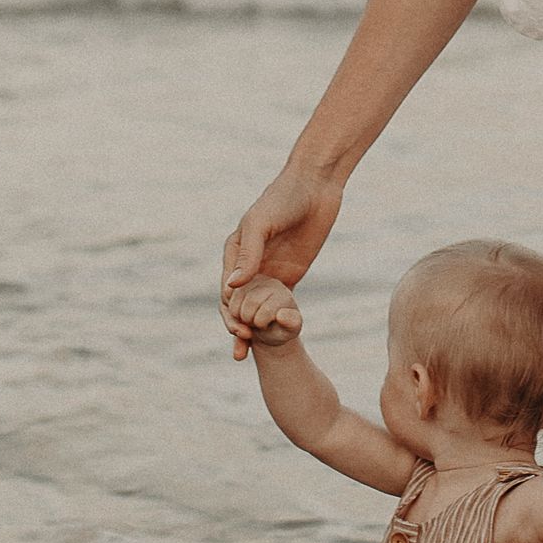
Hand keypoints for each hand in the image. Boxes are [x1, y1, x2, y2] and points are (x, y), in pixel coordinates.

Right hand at [221, 160, 343, 359]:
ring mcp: (269, 271)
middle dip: (236, 327)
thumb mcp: (262, 223)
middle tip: (241, 349)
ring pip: (255, 307)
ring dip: (251, 331)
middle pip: (238, 304)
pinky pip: (278, 302)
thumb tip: (231, 287)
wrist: (315, 187)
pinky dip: (274, 321)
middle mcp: (249, 265)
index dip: (230, 311)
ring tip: (248, 355)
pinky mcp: (289, 275)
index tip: (237, 329)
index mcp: (235, 252)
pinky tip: (278, 339)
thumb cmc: (283, 199)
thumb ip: (248, 254)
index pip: (227, 289)